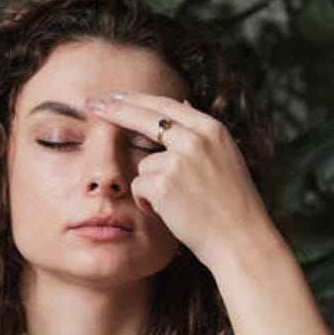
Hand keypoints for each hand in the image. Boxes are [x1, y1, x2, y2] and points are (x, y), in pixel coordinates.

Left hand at [87, 91, 274, 266]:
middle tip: (94, 104)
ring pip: (143, 164)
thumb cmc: (232, 206)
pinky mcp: (163, 183)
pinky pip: (138, 187)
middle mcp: (196, 139)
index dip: (139, 99)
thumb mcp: (224, 158)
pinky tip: (170, 213)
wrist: (240, 239)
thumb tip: (181, 105)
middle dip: (116, 108)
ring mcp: (179, 160)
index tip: (117, 95)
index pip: (167, 105)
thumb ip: (201, 135)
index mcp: (213, 130)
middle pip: (145, 116)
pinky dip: (147, 203)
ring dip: (150, 185)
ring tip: (177, 204)